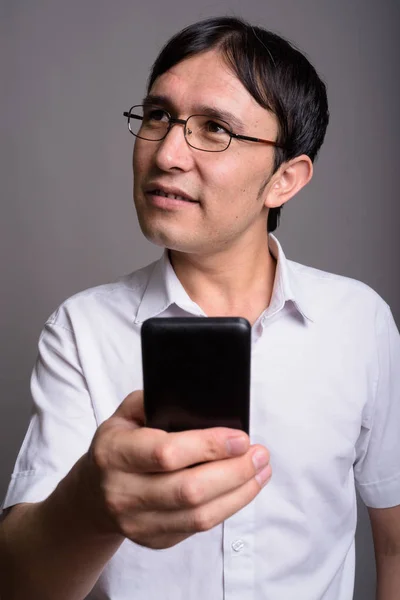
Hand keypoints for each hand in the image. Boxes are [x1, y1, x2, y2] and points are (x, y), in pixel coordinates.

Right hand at [85, 390, 270, 548]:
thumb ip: (154, 401)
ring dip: (239, 493)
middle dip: (234, 472)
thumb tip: (197, 399)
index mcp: (114, 453)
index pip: (166, 453)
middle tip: (260, 454)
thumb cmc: (118, 446)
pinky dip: (228, 507)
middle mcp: (122, 492)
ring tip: (261, 471)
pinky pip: (199, 528)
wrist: (93, 494)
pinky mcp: (154, 540)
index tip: (240, 438)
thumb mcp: (125, 415)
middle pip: (189, 490)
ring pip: (199, 516)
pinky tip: (243, 488)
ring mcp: (137, 522)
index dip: (208, 447)